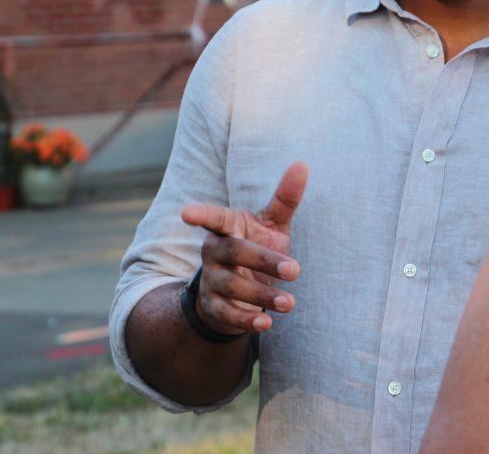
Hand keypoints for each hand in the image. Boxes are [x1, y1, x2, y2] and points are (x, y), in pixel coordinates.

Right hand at [181, 162, 306, 334]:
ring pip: (231, 286)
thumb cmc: (257, 248)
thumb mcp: (272, 224)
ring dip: (262, 296)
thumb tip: (302, 164)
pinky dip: (245, 320)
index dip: (201, 214)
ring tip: (290, 303)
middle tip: (295, 270)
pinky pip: (226, 314)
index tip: (186, 212)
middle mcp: (214, 251)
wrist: (238, 293)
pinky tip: (266, 323)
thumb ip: (285, 198)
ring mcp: (211, 279)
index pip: (214, 218)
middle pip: (233, 252)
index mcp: (226, 227)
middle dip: (263, 261)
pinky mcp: (214, 307)